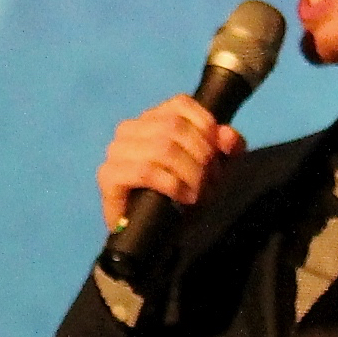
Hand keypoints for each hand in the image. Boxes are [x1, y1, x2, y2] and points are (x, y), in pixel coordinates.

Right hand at [96, 99, 243, 229]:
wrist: (151, 232)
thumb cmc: (180, 193)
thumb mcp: (213, 166)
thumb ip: (226, 147)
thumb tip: (229, 137)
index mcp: (153, 118)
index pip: (181, 103)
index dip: (206, 125)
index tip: (219, 151)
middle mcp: (130, 129)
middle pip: (174, 128)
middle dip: (202, 156)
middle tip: (212, 180)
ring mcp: (116, 151)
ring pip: (162, 148)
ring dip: (190, 173)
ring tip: (199, 192)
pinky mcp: (108, 176)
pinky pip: (146, 171)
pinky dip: (172, 184)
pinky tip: (184, 197)